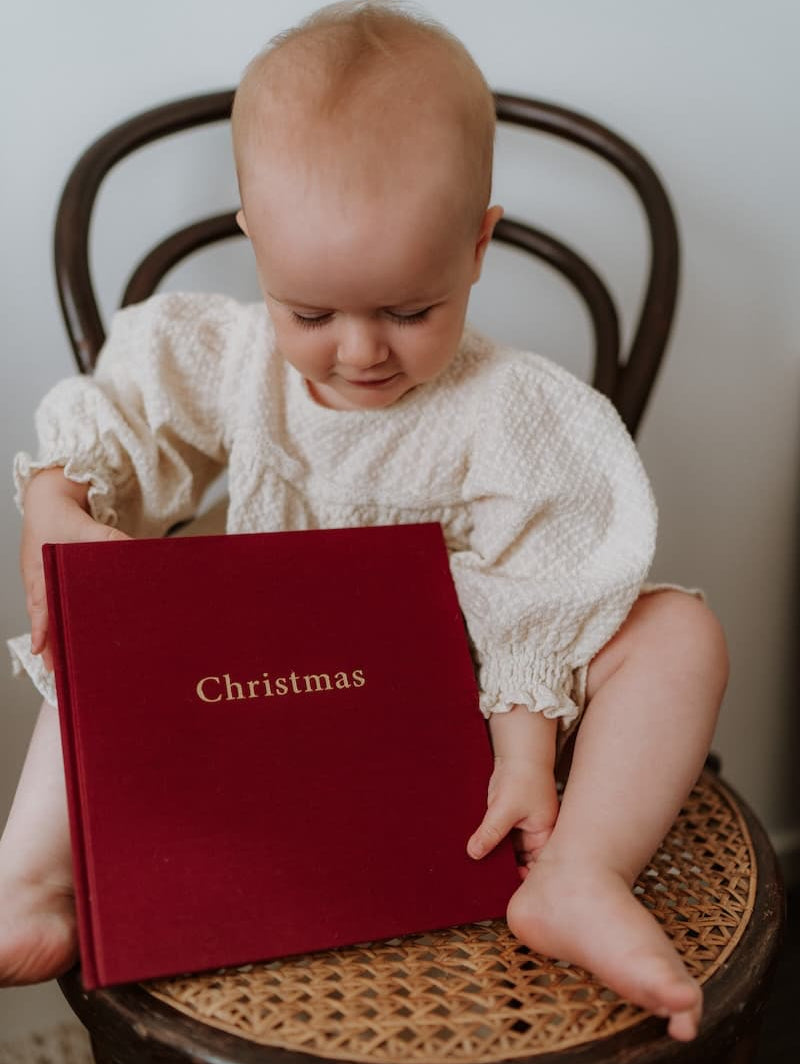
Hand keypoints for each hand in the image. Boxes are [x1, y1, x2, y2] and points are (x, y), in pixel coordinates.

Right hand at [20, 468, 130, 670]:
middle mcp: (39, 581)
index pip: (40, 608)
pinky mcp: (55, 579)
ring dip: (58, 636)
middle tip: (58, 671)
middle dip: (51, 644)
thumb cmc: (58, 512)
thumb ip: (106, 539)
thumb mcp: (82, 525)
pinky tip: (80, 632)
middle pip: (45, 619)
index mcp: (39, 572)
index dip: (42, 631)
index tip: (42, 652)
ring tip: (68, 663)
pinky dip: (65, 619)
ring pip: (50, 614)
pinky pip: (58, 603)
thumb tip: (133, 552)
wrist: (48, 496)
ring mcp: (44, 582)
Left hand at [467, 756, 559, 874]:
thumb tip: (474, 853)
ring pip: (507, 851)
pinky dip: (488, 842)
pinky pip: (498, 838)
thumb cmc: (522, 778)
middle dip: (504, 870)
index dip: (520, 879)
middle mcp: (535, 835)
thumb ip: (491, 832)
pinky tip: (474, 849)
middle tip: (483, 882)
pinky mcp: (508, 821)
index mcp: (545, 836)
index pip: (536, 867)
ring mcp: (521, 828)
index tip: (500, 888)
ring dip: (494, 856)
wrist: (517, 754)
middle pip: (520, 862)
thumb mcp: (505, 808)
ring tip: (475, 869)